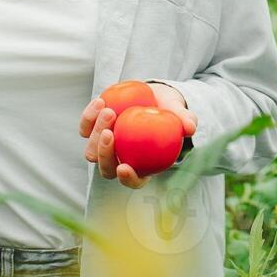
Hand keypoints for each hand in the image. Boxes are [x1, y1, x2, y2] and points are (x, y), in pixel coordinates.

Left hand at [79, 83, 195, 189]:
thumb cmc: (169, 111)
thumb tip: (190, 127)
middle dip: (104, 155)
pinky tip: (100, 101)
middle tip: (110, 134)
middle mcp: (119, 161)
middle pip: (106, 169)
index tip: (125, 167)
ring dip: (95, 134)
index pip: (134, 181)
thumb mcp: (179, 114)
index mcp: (142, 167)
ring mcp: (104, 148)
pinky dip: (89, 117)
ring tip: (109, 111)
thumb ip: (184, 121)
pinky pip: (85, 128)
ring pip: (91, 151)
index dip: (128, 179)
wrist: (152, 96)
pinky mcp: (93, 131)